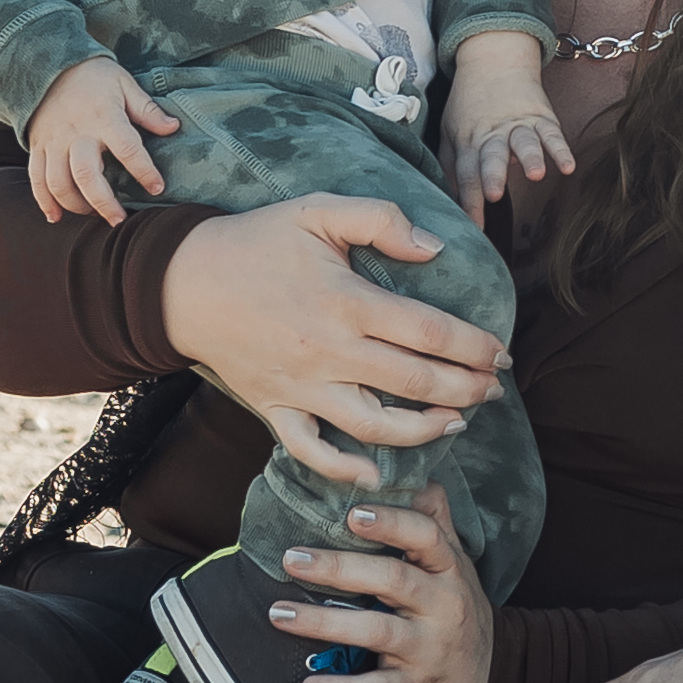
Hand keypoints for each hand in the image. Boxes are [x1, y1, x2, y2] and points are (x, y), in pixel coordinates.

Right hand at [26, 56, 178, 225]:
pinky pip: (36, 179)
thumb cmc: (93, 76)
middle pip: (87, 175)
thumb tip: (173, 127)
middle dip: (103, 203)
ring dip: (76, 205)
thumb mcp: (124, 84)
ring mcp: (53, 142)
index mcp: (103, 117)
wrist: (48, 64)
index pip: (127, 149)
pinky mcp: (37, 147)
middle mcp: (76, 133)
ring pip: (58, 183)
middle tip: (119, 219)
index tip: (157, 188)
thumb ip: (147, 110)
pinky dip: (44, 201)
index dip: (144, 171)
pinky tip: (55, 216)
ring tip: (93, 215)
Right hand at [157, 194, 510, 488]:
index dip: (473, 347)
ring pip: (373, 425)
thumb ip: (380, 220)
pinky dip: (344, 469)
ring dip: (423, 432)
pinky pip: (311, 450)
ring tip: (456, 423)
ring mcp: (300, 386)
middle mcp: (328, 350)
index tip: (499, 353)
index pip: (428, 332)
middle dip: (465, 390)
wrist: (182, 282)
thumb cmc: (257, 241)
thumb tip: (435, 247)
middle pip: (414, 383)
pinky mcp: (274, 408)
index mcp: (346, 300)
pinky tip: (377, 472)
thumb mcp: (317, 210)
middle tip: (493, 389)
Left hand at [270, 493, 497, 682]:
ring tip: (280, 613)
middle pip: (393, 580)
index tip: (353, 513)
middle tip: (292, 558)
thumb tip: (408, 470)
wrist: (491, 681)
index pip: (426, 537)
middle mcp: (443, 605)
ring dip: (325, 623)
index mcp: (449, 569)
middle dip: (340, 568)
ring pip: (377, 631)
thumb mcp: (455, 564)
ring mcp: (429, 648)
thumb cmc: (457, 611)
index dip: (391, 522)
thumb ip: (432, 520)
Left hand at [439, 31, 572, 210]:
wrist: (494, 60)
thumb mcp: (450, 130)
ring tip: (536, 174)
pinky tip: (568, 166)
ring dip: (530, 157)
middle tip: (494, 194)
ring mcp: (518, 125)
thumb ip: (450, 165)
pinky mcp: (541, 118)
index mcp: (468, 141)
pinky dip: (561, 149)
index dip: (469, 201)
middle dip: (493, 175)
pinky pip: (552, 134)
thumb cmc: (468, 103)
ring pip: (524, 142)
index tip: (472, 227)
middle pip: (492, 156)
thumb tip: (443, 198)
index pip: (466, 174)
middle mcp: (493, 134)